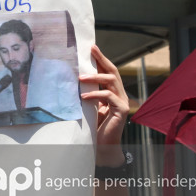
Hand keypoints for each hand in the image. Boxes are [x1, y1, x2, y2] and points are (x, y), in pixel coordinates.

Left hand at [79, 45, 129, 166]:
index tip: (91, 47)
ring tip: (80, 77)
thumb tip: (73, 79)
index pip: (107, 71)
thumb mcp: (88, 107)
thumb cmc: (93, 128)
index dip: (101, 59)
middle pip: (112, 71)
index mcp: (111, 92)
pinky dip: (96, 94)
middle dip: (102, 59)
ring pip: (112, 80)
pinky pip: (109, 96)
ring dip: (96, 76)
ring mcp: (122, 102)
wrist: (102, 148)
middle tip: (91, 49)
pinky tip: (84, 96)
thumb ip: (87, 94)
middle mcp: (119, 94)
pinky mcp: (121, 110)